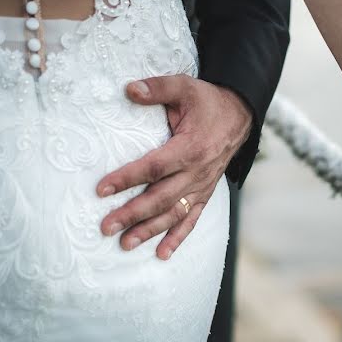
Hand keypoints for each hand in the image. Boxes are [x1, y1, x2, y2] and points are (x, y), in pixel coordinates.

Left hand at [97, 75, 252, 259]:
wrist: (240, 115)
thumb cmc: (207, 101)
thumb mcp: (184, 87)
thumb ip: (157, 88)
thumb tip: (128, 89)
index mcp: (190, 147)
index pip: (154, 167)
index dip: (127, 179)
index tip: (101, 189)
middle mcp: (198, 172)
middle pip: (161, 198)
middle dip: (132, 214)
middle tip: (106, 227)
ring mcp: (202, 185)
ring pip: (174, 213)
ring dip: (150, 231)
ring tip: (125, 244)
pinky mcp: (205, 193)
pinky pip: (192, 219)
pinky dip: (178, 238)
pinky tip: (161, 254)